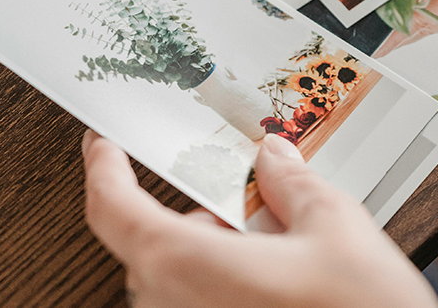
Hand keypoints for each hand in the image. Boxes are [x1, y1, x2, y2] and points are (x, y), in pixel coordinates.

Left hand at [82, 130, 437, 307]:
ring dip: (218, 249)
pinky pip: (201, 301)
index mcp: (188, 266)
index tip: (104, 145)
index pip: (113, 207)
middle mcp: (176, 306)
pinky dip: (228, 279)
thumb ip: (294, 183)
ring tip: (278, 242)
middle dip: (202, 212)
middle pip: (157, 240)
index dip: (103, 167)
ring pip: (182, 274)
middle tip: (246, 195)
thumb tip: (276, 158)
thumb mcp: (334, 226)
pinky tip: (279, 276)